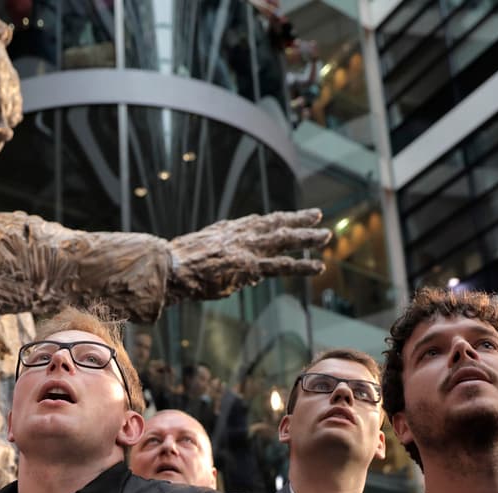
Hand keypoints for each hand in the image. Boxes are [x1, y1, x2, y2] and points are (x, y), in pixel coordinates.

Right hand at [168, 209, 330, 301]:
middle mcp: (241, 235)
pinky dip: (302, 265)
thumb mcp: (205, 255)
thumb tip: (246, 272)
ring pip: (284, 240)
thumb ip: (227, 258)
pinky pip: (282, 265)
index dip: (277, 219)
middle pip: (276, 224)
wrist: (170, 268)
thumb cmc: (180, 265)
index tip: (289, 216)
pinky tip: (318, 266)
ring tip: (326, 236)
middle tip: (318, 216)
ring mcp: (247, 249)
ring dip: (307, 238)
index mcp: (229, 230)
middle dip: (298, 220)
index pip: (259, 222)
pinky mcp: (249, 267)